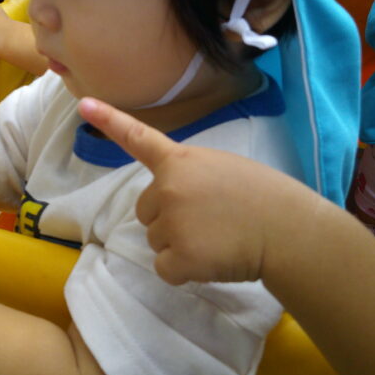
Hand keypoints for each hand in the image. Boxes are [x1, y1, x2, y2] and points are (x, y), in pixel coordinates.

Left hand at [77, 97, 287, 285]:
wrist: (291, 230)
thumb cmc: (263, 197)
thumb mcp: (221, 168)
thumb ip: (189, 177)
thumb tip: (170, 199)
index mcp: (180, 161)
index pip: (138, 137)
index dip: (109, 120)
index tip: (83, 104)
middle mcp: (168, 187)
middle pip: (145, 211)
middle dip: (169, 220)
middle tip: (208, 221)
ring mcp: (172, 221)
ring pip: (155, 240)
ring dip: (179, 245)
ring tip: (217, 238)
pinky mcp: (180, 255)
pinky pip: (165, 269)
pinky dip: (185, 271)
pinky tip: (212, 259)